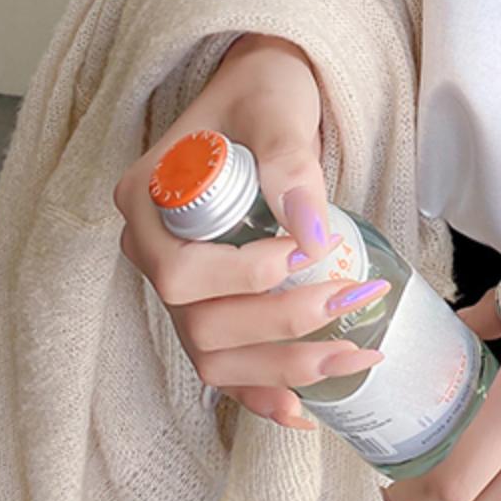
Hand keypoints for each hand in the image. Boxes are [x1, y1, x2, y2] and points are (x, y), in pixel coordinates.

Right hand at [113, 32, 386, 430]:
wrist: (269, 90)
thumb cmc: (266, 89)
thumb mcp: (278, 107)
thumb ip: (289, 163)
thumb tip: (313, 237)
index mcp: (147, 202)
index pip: (178, 272)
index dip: (243, 277)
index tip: (308, 252)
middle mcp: (153, 251)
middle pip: (199, 323)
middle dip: (281, 326)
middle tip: (354, 302)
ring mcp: (180, 283)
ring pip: (214, 356)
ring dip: (283, 368)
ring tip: (353, 361)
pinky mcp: (213, 300)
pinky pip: (227, 363)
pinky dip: (263, 391)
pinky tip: (305, 412)